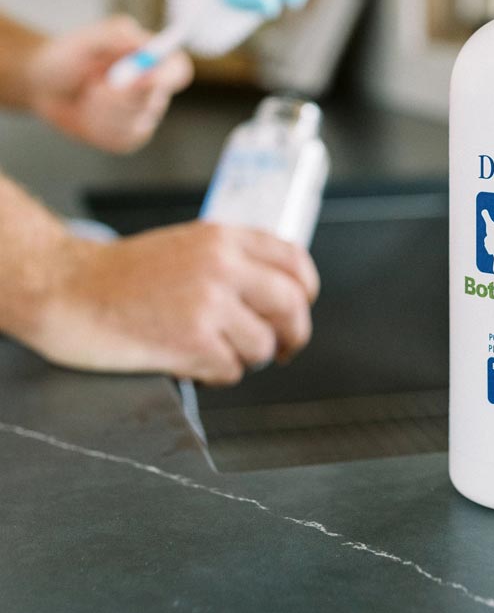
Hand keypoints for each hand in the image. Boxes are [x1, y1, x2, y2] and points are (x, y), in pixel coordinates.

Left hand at [28, 16, 193, 152]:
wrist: (43, 85)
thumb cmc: (66, 56)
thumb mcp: (87, 39)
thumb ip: (118, 35)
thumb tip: (148, 46)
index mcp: (151, 58)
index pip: (177, 70)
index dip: (168, 77)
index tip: (144, 78)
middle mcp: (153, 88)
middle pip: (154, 102)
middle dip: (120, 98)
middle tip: (96, 89)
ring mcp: (142, 115)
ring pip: (136, 124)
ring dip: (103, 112)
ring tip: (87, 98)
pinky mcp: (128, 136)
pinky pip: (122, 139)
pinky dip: (98, 128)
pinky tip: (88, 116)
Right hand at [29, 222, 319, 384]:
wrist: (68, 288)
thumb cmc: (126, 273)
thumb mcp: (190, 245)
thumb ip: (236, 259)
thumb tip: (286, 290)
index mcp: (225, 237)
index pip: (295, 261)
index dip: (305, 290)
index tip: (300, 307)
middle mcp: (223, 265)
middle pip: (292, 306)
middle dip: (293, 334)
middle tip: (283, 348)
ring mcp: (209, 302)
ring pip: (264, 345)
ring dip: (245, 357)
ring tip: (215, 349)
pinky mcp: (192, 340)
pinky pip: (232, 370)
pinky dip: (216, 374)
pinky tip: (192, 360)